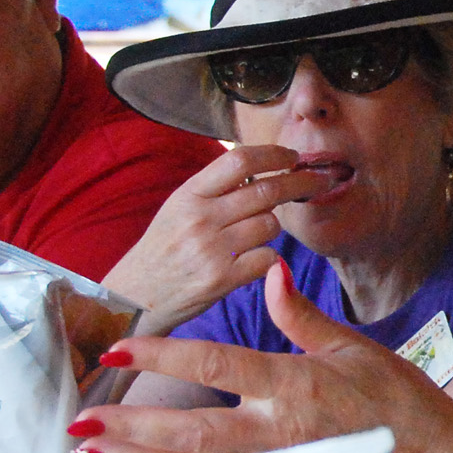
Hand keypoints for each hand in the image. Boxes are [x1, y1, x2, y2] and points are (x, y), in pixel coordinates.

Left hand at [71, 265, 452, 452]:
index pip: (217, 364)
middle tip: (80, 422)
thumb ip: (299, 314)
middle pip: (194, 430)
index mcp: (295, 383)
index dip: (164, 355)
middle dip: (133, 426)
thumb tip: (270, 269)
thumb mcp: (350, 344)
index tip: (118, 348)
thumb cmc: (391, 394)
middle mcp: (281, 431)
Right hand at [100, 145, 334, 328]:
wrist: (134, 298)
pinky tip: (252, 259)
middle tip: (319, 181)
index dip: (273, 154)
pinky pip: (267, 258)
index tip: (292, 155)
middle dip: (300, 182)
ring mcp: (211, 250)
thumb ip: (215, 190)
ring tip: (255, 234)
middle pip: (266, 190)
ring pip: (271, 225)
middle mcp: (199, 219)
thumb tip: (262, 168)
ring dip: (273, 227)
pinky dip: (267, 257)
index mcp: (188, 195)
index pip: (239, 160)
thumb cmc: (163, 250)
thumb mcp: (177, 209)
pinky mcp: (222, 280)